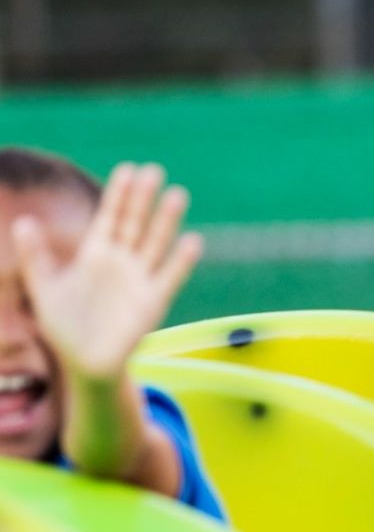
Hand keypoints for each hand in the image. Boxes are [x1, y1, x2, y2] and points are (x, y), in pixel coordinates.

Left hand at [15, 162, 201, 381]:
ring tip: (177, 194)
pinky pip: (170, 277)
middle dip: (143, 198)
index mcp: (96, 254)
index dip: (118, 194)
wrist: (85, 362)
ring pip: (155, 243)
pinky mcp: (153, 302)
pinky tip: (193, 241)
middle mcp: (122, 261)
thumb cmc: (65, 325)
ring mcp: (140, 279)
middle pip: (135, 223)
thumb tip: (22, 221)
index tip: (128, 169)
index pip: (110, 217)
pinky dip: (182, 260)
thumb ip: (35, 256)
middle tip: (154, 170)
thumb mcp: (44, 287)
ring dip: (166, 220)